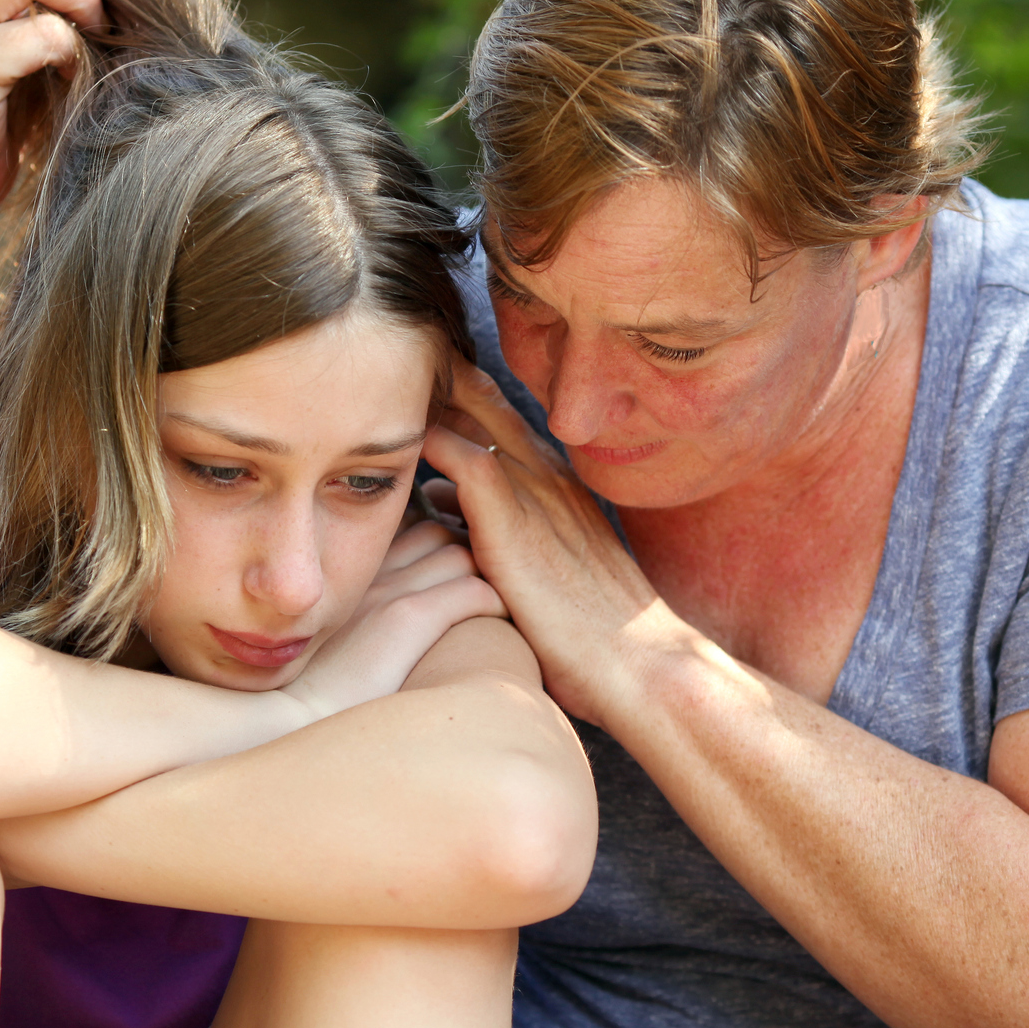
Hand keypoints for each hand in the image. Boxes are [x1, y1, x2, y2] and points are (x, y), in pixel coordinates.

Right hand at [281, 518, 507, 719]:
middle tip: (487, 582)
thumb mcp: (320, 646)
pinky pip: (472, 591)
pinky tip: (502, 619)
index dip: (435, 544)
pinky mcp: (407, 619)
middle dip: (467, 550)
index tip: (451, 571)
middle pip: (436, 532)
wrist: (281, 719)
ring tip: (500, 602)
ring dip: (486, 573)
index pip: (406, 531)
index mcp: (349, 576)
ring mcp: (388, 592)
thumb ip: (345, 626)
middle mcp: (368, 573)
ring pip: (459, 554)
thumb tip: (368, 642)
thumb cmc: (301, 696)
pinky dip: (495, 601)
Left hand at [422, 363, 677, 723]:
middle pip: (489, 403)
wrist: (639, 662)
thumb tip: (440, 503)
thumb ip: (491, 525)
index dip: (462, 399)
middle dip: (445, 381)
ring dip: (433, 397)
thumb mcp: (541, 566)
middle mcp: (550, 475)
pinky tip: (399, 435)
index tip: (421, 388)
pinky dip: (431, 442)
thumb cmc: (591, 634)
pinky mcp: (516, 522)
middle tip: (401, 365)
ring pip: (475, 416)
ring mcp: (537, 492)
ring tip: (389, 381)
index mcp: (561, 485)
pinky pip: (465, 459)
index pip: (503, 422)